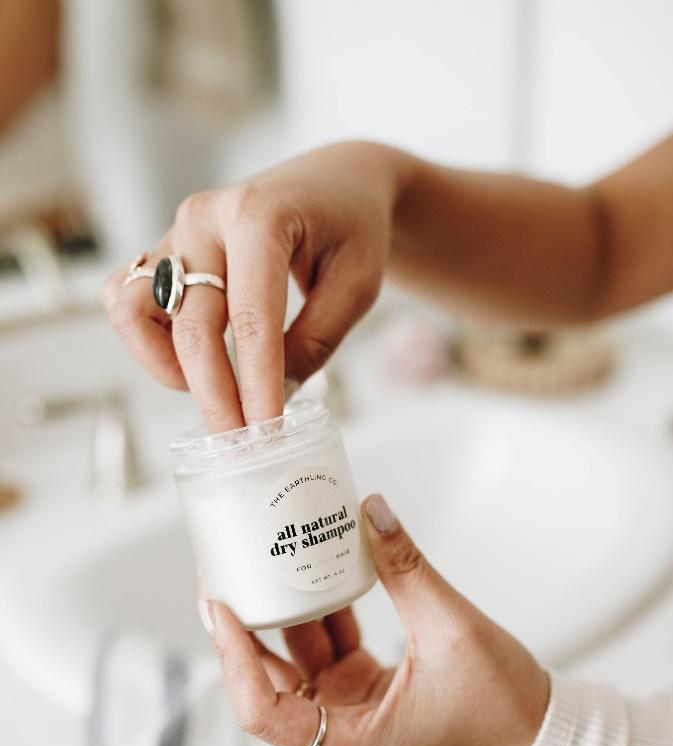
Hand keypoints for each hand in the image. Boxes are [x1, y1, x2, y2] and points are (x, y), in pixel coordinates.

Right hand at [102, 141, 405, 431]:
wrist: (335, 183)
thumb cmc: (353, 230)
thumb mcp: (357, 286)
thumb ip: (314, 342)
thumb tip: (271, 398)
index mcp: (261, 216)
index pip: (251, 318)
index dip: (255, 383)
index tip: (265, 431)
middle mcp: (206, 218)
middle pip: (192, 325)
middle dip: (214, 394)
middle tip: (240, 442)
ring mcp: (177, 232)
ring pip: (135, 312)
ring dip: (165, 366)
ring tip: (214, 392)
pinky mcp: (164, 249)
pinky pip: (127, 301)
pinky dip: (147, 342)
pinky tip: (190, 363)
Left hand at [205, 494, 549, 745]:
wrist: (533, 722)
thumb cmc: (498, 698)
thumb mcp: (450, 629)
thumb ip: (405, 569)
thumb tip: (371, 509)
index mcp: (348, 738)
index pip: (262, 709)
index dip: (234, 658)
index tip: (221, 604)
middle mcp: (336, 726)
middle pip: (264, 679)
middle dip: (238, 626)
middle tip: (219, 571)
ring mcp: (347, 705)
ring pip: (292, 656)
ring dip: (274, 610)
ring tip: (252, 559)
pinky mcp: (361, 684)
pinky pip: (324, 643)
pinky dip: (316, 608)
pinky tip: (306, 566)